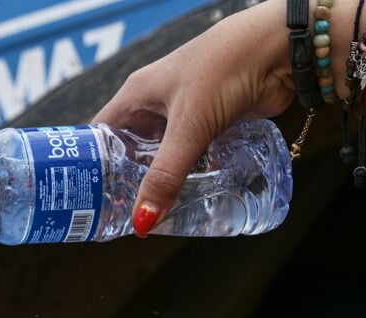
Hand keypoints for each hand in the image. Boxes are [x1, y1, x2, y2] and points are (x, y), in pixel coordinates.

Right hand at [92, 0, 292, 234]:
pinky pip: (191, 155)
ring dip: (160, 181)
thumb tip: (142, 222)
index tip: (85, 199)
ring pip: (162, 155)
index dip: (90, 165)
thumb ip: (166, 176)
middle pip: (130, 150)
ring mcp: (185, 113)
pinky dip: (188, 175)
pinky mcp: (211, 123)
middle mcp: (156, 103)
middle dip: (126, 182)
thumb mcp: (189, 126)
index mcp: (137, 94)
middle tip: (118, 216)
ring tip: (149, 214)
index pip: (99, 135)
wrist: (280, 48)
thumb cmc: (227, 67)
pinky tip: (186, 197)